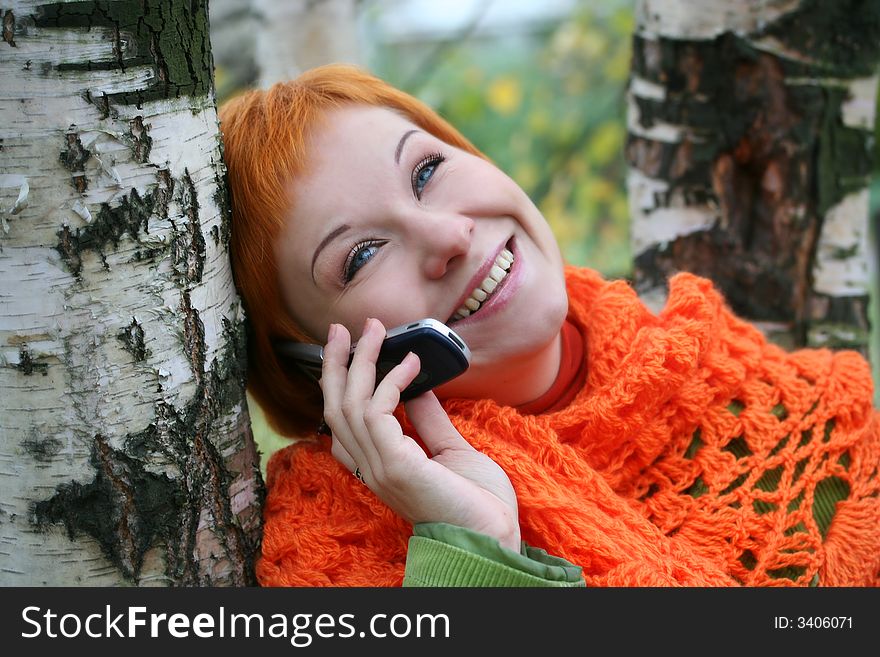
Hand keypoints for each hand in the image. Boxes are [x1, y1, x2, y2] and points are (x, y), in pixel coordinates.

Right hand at [320, 318, 520, 550]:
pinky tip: (409, 364)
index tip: (349, 349)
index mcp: (380, 467)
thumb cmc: (478, 502)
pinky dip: (390, 381)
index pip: (341, 423)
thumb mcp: (450, 450)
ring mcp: (380, 468)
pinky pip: (377, 411)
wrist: (495, 535)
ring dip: (361, 361)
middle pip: (334, 409)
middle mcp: (371, 468)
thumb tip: (418, 390)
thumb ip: (428, 421)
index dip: (338, 384)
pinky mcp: (396, 465)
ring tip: (375, 331)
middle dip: (335, 365)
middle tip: (341, 329)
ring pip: (349, 404)